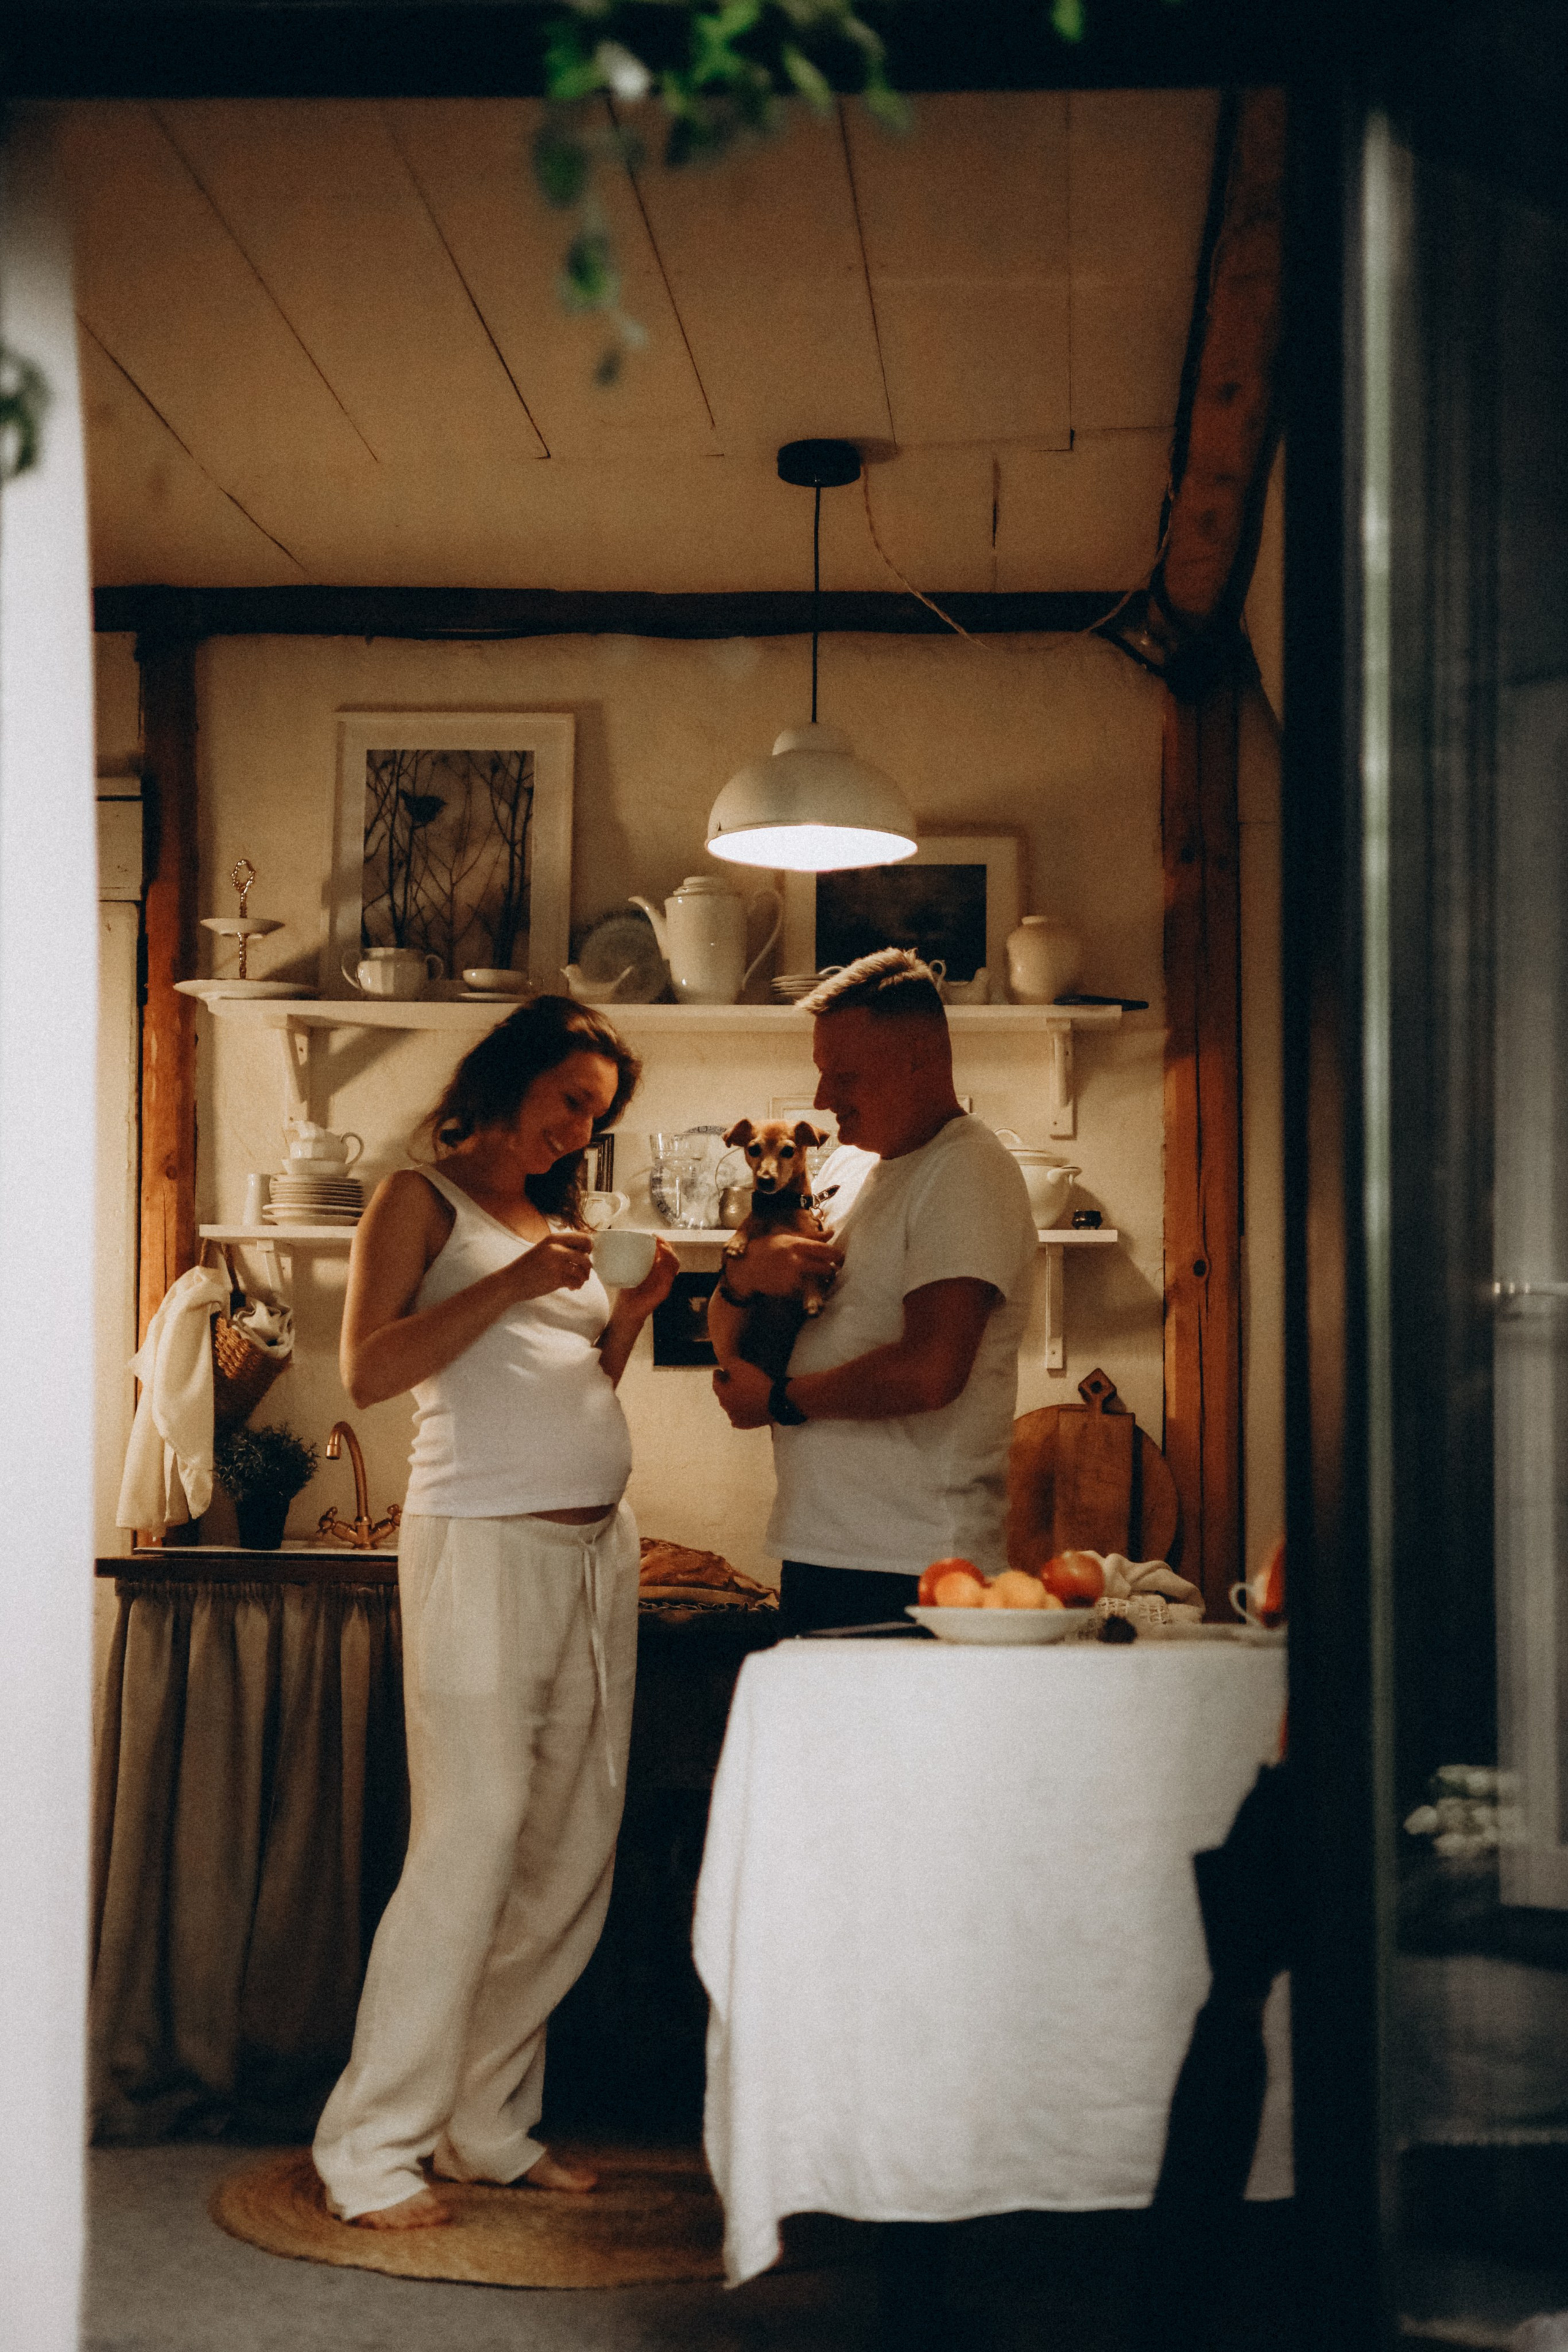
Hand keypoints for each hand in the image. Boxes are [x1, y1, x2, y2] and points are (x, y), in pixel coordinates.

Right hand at [513, 1231, 593, 1297]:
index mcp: (553, 1239)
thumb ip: (561, 1246)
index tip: (584, 1256)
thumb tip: (586, 1243)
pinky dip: (577, 1285)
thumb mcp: (543, 1248)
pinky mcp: (556, 1278)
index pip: (584, 1238)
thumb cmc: (528, 1266)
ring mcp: (556, 1263)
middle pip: (586, 1255)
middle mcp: (556, 1249)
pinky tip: (571, 1287)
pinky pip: (576, 1281)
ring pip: (583, 1269)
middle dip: (588, 1266)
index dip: (589, 1248)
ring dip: (583, 1278)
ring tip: (578, 1282)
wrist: (510, 1282)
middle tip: (583, 1272)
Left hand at [614, 1238, 679, 1317]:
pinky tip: (661, 1261)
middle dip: (667, 1245)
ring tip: (661, 1246)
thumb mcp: (628, 1272)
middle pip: (672, 1256)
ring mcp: (665, 1283)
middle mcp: (663, 1275)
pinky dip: (668, 1267)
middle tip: (657, 1239)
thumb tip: (620, 1245)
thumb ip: (629, 1261)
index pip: (665, 1253)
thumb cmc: (627, 1292)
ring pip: (674, 1264)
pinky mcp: (664, 1291)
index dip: (663, 1242)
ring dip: (669, 1253)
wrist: (626, 1311)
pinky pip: (670, 1276)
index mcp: (657, 1269)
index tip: (653, 1235)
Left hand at [712, 1358, 773, 1428]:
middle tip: (728, 1380)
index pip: (715, 1383)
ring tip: (738, 1393)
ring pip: (730, 1407)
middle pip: (722, 1395)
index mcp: (723, 1394)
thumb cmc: (755, 1382)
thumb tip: (724, 1365)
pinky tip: (742, 1409)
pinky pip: (738, 1418)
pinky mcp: (746, 1424)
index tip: (718, 1371)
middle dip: (724, 1387)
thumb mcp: (739, 1365)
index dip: (716, 1375)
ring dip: (732, 1400)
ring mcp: (736, 1418)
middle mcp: (726, 1407)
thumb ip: (728, 1363)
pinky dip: (739, 1413)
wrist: (774, 1401)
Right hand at [725, 1231, 842, 1299]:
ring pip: (817, 1283)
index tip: (841, 1258)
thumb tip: (831, 1232)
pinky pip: (804, 1291)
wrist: (744, 1269)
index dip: (838, 1255)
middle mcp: (795, 1261)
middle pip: (826, 1269)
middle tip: (832, 1270)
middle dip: (831, 1271)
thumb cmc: (765, 1249)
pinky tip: (800, 1284)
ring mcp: (791, 1278)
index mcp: (796, 1245)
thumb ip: (810, 1237)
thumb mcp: (785, 1238)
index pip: (826, 1251)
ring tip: (817, 1278)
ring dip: (820, 1282)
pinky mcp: (788, 1291)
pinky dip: (805, 1289)